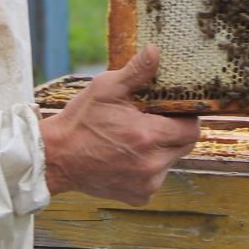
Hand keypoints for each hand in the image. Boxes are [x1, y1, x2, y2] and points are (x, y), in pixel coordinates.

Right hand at [40, 46, 200, 205]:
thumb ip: (136, 71)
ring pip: (171, 162)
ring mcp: (146, 184)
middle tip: (156, 120)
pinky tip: (129, 156)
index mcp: (148, 137)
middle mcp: (152, 165)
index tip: (175, 109)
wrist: (56, 158)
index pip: (192, 129)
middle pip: (185, 146)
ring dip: (162, 150)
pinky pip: (156, 179)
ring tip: (138, 138)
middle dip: (176, 132)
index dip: (187, 117)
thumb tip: (155, 51)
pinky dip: (149, 168)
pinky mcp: (138, 196)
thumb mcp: (105, 89)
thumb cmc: (81, 121)